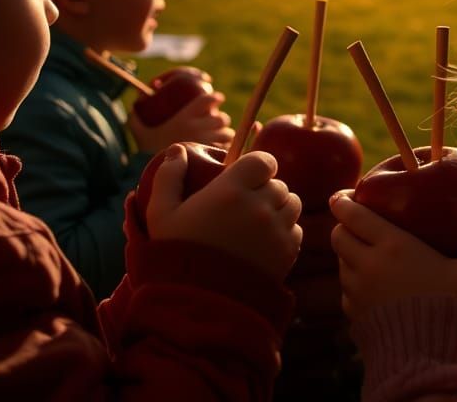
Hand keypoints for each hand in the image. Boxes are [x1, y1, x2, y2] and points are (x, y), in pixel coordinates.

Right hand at [129, 91, 233, 152]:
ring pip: (228, 134)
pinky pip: (227, 151)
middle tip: (216, 123)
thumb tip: (140, 96)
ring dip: (226, 134)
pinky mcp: (212, 159)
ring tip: (220, 138)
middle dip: (221, 119)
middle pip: (221, 118)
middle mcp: (199, 128)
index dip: (216, 98)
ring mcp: (207, 143)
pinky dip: (226, 150)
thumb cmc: (144, 151)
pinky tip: (221, 152)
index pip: (208, 100)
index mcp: (185, 118)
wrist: (152, 176)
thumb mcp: (138, 128)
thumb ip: (137, 113)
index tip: (218, 99)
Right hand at [146, 145, 302, 280]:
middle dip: (265, 189)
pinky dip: (284, 232)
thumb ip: (168, 177)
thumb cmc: (176, 256)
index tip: (247, 176)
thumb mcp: (161, 215)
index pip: (265, 161)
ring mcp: (276, 231)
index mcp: (232, 190)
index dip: (258, 166)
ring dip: (279, 208)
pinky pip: (296, 231)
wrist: (197, 305)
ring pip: (291, 205)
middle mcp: (260, 206)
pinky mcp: (287, 254)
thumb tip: (177, 150)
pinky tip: (264, 243)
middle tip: (247, 204)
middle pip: (278, 183)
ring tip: (258, 222)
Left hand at [330, 191, 456, 320]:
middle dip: (344, 224)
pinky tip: (372, 283)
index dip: (344, 201)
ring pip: (341, 262)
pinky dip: (353, 280)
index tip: (346, 194)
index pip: (352, 214)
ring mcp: (358, 292)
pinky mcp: (355, 315)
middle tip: (356, 220)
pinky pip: (346, 290)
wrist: (432, 362)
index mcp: (392, 246)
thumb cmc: (454, 310)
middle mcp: (367, 265)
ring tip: (366, 249)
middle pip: (338, 235)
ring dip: (349, 253)